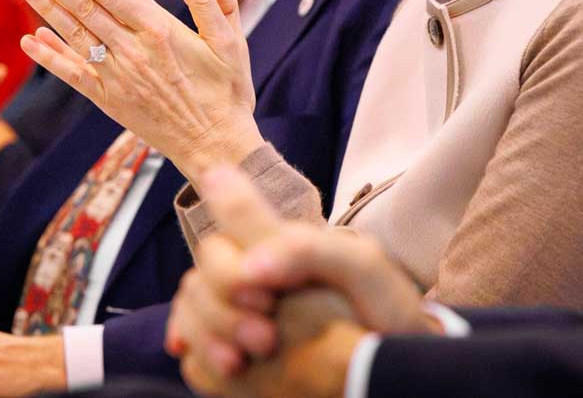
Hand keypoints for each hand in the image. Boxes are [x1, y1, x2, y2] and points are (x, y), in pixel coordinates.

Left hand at [18, 0, 261, 184]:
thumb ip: (211, 4)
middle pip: (88, 7)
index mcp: (162, 32)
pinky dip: (50, 56)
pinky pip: (73, 74)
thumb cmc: (227, 92)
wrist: (215, 146)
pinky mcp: (109, 101)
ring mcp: (118, 77)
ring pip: (76, 35)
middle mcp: (134, 51)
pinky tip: (30, 39)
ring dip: (48, 7)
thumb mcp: (231, 44)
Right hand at [168, 166, 437, 397]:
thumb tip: (251, 265)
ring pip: (191, 300)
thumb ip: (308, 251)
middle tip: (265, 338)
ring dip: (208, 330)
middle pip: (206, 265)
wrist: (391, 364)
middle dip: (222, 303)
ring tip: (246, 360)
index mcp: (285, 240)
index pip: (231, 215)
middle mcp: (257, 266)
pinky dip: (197, 350)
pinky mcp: (233, 342)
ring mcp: (241, 305)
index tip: (260, 291)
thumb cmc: (385, 309)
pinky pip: (190, 337)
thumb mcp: (362, 268)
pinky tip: (228, 367)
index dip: (230, 251)